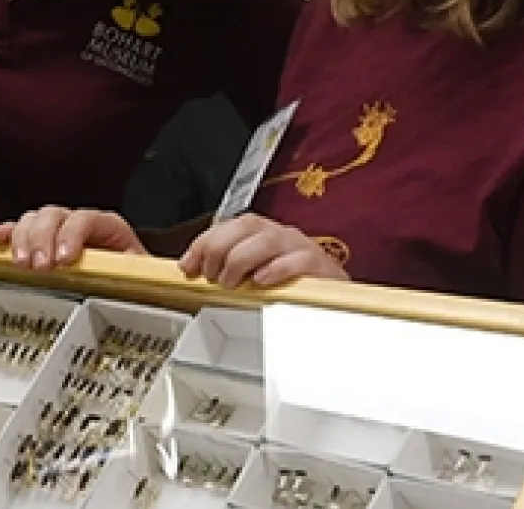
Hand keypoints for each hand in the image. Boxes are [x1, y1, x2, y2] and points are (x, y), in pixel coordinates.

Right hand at [0, 206, 144, 269]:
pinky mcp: (42, 242)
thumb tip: (139, 280)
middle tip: (39, 267)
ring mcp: (59, 230)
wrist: (131, 286)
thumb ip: (136, 274)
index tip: (65, 260)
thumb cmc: (136, 283)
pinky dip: (8, 233)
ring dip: (23, 239)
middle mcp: (80, 223)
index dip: (72, 234)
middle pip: (54, 215)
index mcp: (108, 227)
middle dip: (42, 239)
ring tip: (20, 264)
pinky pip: (20, 230)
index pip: (86, 218)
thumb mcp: (141, 278)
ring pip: (34, 219)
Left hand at [178, 214, 346, 287]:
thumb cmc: (290, 285)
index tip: (188, 265)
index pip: (228, 225)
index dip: (204, 243)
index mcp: (262, 234)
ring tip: (230, 283)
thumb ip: (226, 268)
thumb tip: (192, 271)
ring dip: (241, 260)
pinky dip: (276, 269)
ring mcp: (300, 247)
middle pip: (245, 226)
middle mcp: (280, 234)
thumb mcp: (253, 274)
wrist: (335, 297)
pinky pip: (298, 260)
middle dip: (219, 250)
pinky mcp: (320, 266)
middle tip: (212, 277)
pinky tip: (262, 281)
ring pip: (267, 240)